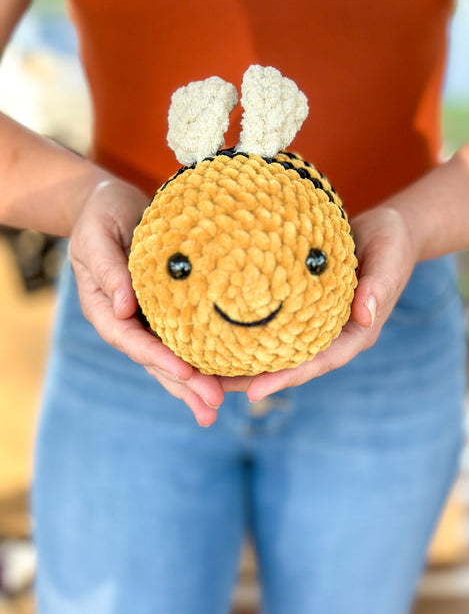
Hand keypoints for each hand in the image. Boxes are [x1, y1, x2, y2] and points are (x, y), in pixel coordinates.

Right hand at [69, 179, 223, 425]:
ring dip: (194, 384)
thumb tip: (124, 308)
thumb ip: (108, 269)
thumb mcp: (97, 236)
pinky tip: (226, 376)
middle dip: (183, 385)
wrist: (112, 204)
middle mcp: (126, 321)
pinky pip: (186, 338)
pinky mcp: (167, 311)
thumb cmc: (101, 216)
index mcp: (105, 308)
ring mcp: (147, 320)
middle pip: (155, 360)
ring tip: (217, 409)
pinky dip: (204, 358)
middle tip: (212, 405)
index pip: (131, 340)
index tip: (185, 373)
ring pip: (172, 357)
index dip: (158, 358)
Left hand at [220, 206, 417, 399]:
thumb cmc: (391, 243)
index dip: (288, 378)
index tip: (255, 392)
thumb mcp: (389, 259)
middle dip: (255, 379)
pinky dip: (250, 331)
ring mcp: (317, 322)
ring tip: (205, 371)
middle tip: (214, 389)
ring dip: (246, 361)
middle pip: (292, 364)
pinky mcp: (304, 306)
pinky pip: (275, 324)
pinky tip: (219, 331)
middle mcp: (332, 333)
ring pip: (279, 348)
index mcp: (355, 332)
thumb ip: (379, 286)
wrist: (386, 229)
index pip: (319, 361)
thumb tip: (364, 314)